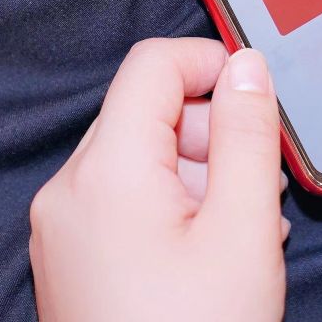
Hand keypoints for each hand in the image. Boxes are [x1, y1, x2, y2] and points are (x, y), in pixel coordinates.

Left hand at [29, 39, 288, 321]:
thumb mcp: (243, 230)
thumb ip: (246, 135)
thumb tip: (247, 66)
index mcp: (104, 171)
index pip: (153, 65)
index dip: (212, 65)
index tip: (257, 101)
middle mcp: (69, 190)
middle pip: (146, 111)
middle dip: (211, 133)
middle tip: (258, 188)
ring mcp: (63, 227)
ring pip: (139, 157)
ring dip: (197, 173)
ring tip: (241, 231)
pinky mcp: (70, 257)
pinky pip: (123, 199)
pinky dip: (171, 205)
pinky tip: (211, 250)